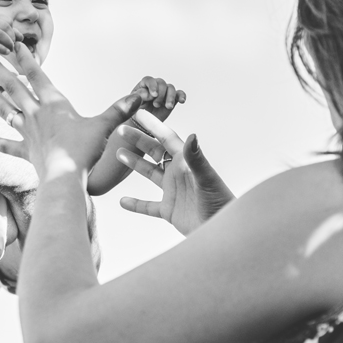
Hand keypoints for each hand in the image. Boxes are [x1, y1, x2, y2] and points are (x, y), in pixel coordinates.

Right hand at [0, 15, 22, 63]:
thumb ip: (8, 34)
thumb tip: (21, 37)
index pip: (7, 20)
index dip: (13, 31)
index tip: (14, 40)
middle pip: (5, 26)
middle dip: (12, 37)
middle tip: (13, 46)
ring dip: (8, 43)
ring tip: (10, 50)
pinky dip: (1, 48)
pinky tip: (6, 52)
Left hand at [0, 44, 140, 179]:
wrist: (64, 177)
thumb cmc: (84, 150)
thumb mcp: (104, 126)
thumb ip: (120, 109)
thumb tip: (140, 95)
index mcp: (53, 103)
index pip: (37, 74)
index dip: (25, 56)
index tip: (13, 41)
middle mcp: (36, 113)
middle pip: (13, 86)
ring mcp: (28, 132)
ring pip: (5, 109)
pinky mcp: (25, 151)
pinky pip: (7, 145)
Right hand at [116, 111, 233, 235]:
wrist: (224, 230)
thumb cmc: (221, 203)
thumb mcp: (207, 179)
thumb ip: (196, 158)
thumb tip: (192, 135)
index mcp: (186, 163)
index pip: (166, 139)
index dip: (153, 125)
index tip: (139, 112)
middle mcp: (178, 174)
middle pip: (155, 153)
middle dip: (139, 141)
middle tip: (121, 130)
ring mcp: (173, 192)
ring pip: (150, 174)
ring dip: (135, 164)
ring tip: (118, 154)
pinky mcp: (169, 210)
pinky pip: (148, 206)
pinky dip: (135, 204)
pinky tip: (123, 201)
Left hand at [131, 76, 186, 115]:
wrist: (143, 127)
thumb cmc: (136, 116)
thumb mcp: (132, 106)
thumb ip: (136, 98)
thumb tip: (144, 94)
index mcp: (143, 87)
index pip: (148, 80)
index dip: (152, 85)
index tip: (153, 94)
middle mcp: (154, 88)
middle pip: (161, 83)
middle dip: (161, 94)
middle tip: (156, 104)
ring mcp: (164, 93)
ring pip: (170, 88)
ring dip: (170, 96)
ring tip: (168, 106)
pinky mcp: (172, 100)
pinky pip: (179, 94)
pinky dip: (181, 95)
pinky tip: (182, 100)